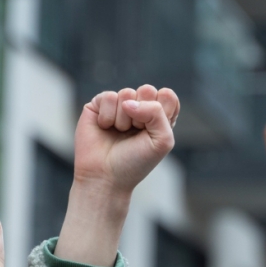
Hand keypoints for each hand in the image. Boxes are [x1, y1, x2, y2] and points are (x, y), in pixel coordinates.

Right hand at [53, 85, 178, 265]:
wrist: (105, 177)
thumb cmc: (136, 162)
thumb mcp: (162, 140)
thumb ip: (157, 112)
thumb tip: (128, 102)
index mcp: (158, 116)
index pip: (167, 95)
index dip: (161, 111)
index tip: (152, 132)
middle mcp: (139, 108)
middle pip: (147, 89)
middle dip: (142, 113)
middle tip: (135, 132)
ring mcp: (118, 105)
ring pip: (127, 93)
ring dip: (124, 119)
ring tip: (119, 133)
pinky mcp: (98, 105)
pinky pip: (108, 97)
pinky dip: (108, 116)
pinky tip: (105, 128)